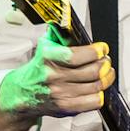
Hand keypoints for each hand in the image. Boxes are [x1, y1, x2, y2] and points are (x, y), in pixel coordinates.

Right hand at [0, 34, 114, 120]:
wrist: (23, 93)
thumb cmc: (38, 69)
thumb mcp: (44, 47)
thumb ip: (58, 35)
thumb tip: (70, 23)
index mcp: (48, 58)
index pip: (78, 55)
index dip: (96, 51)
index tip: (102, 49)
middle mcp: (54, 76)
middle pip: (92, 71)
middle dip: (104, 63)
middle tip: (105, 60)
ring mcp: (60, 93)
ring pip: (96, 85)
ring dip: (106, 77)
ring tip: (106, 72)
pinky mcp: (66, 107)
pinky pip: (93, 101)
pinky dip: (100, 94)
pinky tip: (98, 88)